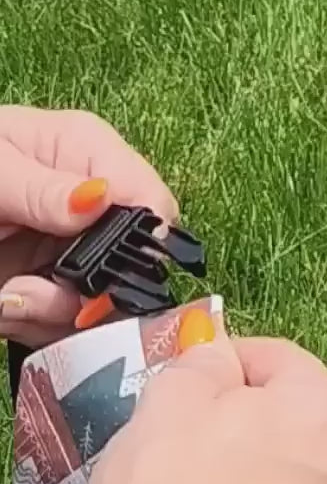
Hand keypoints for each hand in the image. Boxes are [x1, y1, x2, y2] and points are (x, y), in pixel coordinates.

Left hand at [0, 106, 176, 345]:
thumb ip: (43, 188)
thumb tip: (102, 198)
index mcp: (89, 156)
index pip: (154, 205)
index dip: (143, 249)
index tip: (105, 278)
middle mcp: (93, 209)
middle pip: (134, 271)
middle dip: (87, 296)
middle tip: (29, 294)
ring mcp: (72, 252)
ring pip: (101, 310)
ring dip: (50, 316)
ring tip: (7, 298)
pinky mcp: (50, 287)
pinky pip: (64, 327)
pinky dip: (32, 326)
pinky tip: (4, 304)